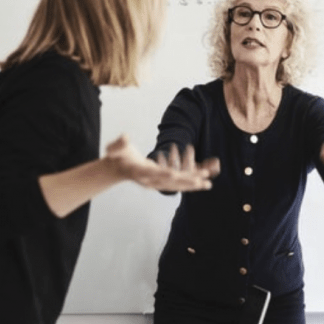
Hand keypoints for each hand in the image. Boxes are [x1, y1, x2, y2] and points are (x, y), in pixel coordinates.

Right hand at [105, 135, 219, 191]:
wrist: (118, 169)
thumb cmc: (118, 155)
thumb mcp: (116, 147)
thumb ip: (119, 144)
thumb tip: (124, 137)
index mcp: (139, 171)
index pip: (152, 173)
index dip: (162, 173)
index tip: (174, 174)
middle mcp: (149, 181)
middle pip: (169, 182)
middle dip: (186, 181)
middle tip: (201, 180)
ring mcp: (156, 183)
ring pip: (176, 185)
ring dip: (192, 184)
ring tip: (208, 184)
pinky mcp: (161, 183)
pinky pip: (178, 185)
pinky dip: (190, 184)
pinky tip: (203, 184)